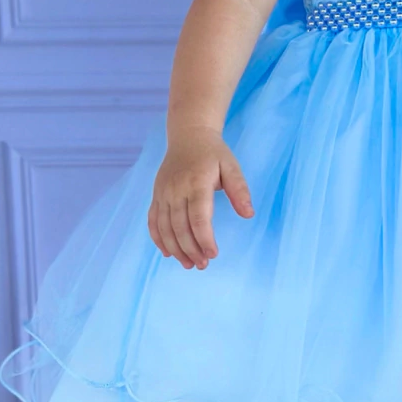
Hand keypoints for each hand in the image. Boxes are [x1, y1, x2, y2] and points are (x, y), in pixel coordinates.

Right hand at [147, 127, 254, 269]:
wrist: (188, 136)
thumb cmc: (214, 153)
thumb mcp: (232, 166)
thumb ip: (240, 190)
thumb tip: (248, 214)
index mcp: (196, 182)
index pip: (198, 218)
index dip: (205, 239)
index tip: (214, 254)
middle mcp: (176, 189)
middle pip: (180, 227)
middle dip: (191, 250)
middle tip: (203, 265)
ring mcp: (163, 193)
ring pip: (165, 227)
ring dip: (175, 249)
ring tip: (188, 264)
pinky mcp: (156, 195)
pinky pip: (153, 220)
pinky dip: (158, 238)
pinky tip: (169, 252)